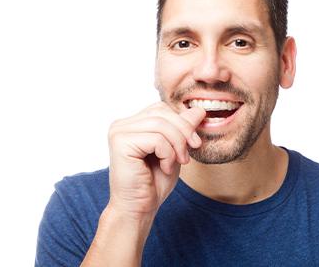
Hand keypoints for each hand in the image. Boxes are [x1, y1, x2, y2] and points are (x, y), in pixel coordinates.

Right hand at [106, 102, 205, 219]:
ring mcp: (118, 132)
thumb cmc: (154, 183)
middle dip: (183, 131)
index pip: (162, 108)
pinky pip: (156, 139)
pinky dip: (167, 154)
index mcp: (132, 124)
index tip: (194, 143)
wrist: (139, 209)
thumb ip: (183, 129)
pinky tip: (164, 168)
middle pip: (162, 112)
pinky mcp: (120, 143)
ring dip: (177, 145)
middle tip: (190, 152)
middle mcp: (121, 125)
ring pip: (161, 125)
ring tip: (177, 162)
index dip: (182, 122)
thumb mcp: (175, 150)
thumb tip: (199, 109)